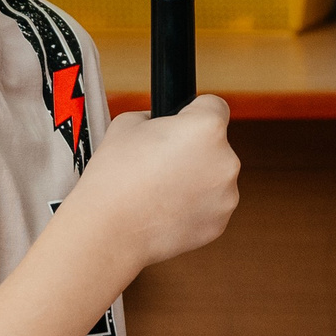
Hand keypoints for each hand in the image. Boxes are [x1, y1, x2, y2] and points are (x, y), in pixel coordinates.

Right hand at [60, 95, 238, 277]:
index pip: (214, 106)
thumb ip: (157, 116)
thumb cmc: (114, 175)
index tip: (179, 124)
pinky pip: (210, 206)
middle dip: (194, 149)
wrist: (108, 229)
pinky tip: (165, 209)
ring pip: (214, 177)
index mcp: (207, 128)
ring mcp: (226, 195)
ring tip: (160, 189)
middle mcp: (226, 160)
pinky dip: (194, 206)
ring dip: (196, 179)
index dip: (193, 112)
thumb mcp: (129, 123)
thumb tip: (165, 123)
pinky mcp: (219, 223)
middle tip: (160, 161)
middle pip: (216, 145)